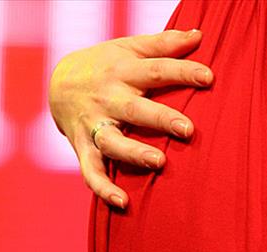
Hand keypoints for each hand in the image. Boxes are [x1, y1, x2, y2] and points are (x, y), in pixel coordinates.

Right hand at [48, 28, 213, 208]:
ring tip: (158, 163)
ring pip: (113, 142)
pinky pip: (91, 171)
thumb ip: (164, 44)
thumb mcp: (129, 48)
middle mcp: (108, 99)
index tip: (209, 78)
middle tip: (188, 130)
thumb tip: (199, 34)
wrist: (57, 82)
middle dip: (161, 119)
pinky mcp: (83, 147)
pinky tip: (123, 203)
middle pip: (136, 109)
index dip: (182, 72)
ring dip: (134, 154)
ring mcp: (94, 125)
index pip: (156, 70)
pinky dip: (103, 188)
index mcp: (123, 71)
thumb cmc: (106, 65)